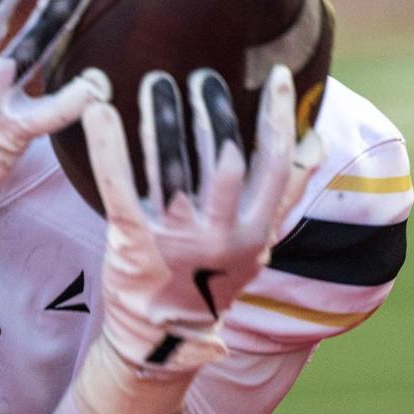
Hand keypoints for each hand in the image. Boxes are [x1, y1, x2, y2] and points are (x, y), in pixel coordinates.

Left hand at [84, 65, 321, 375]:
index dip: (280, 118)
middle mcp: (221, 235)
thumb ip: (283, 197)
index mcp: (256, 233)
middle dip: (215, 112)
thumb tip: (314, 143)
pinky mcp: (132, 241)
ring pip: (174, 167)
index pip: (278, 166)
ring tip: (157, 83)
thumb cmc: (210, 279)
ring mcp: (176, 239)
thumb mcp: (257, 245)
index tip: (277, 75)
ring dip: (166, 119)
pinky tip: (99, 111)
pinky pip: (120, 186)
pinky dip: (109, 147)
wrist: (161, 338)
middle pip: (225, 160)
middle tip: (202, 76)